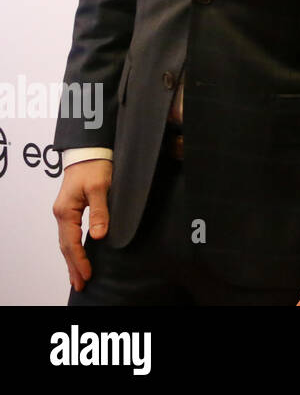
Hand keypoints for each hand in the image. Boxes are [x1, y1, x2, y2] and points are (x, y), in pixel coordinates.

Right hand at [52, 158, 111, 291]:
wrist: (88, 152)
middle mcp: (62, 214)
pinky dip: (73, 249)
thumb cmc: (94, 166)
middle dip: (73, 266)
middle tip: (81, 284)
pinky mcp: (71, 210)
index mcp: (66, 211)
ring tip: (78, 278)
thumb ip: (100, 211)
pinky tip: (77, 257)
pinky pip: (69, 235)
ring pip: (66, 242)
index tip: (87, 274)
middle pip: (65, 246)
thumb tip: (99, 236)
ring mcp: (64, 213)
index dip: (80, 260)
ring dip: (72, 261)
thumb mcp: (100, 187)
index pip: (71, 242)